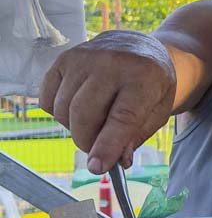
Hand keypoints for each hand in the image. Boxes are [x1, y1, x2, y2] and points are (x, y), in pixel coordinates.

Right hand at [39, 31, 176, 174]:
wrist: (142, 50)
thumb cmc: (151, 86)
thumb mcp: (157, 111)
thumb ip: (136, 137)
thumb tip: (117, 161)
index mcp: (144, 77)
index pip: (122, 117)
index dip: (107, 145)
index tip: (97, 168)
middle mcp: (111, 63)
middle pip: (84, 115)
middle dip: (87, 142)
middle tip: (96, 149)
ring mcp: (83, 58)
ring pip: (63, 110)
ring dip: (74, 128)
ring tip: (94, 122)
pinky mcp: (63, 60)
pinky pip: (48, 100)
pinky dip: (58, 114)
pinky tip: (79, 108)